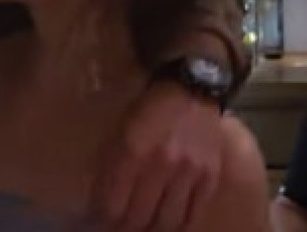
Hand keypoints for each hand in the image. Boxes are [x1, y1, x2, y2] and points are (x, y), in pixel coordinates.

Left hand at [89, 81, 223, 230]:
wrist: (192, 89)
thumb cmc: (148, 109)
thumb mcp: (119, 131)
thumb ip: (110, 166)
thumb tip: (99, 203)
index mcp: (132, 150)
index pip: (113, 204)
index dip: (101, 220)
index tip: (96, 223)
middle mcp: (161, 164)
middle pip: (138, 218)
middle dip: (123, 229)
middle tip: (118, 229)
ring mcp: (189, 172)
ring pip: (166, 222)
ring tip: (141, 230)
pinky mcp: (210, 177)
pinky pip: (192, 215)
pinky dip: (178, 227)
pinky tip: (168, 227)